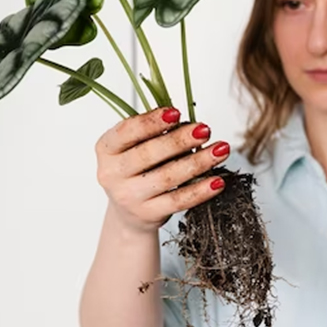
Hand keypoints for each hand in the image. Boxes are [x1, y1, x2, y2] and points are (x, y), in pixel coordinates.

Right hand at [94, 107, 229, 233]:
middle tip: (205, 129)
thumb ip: (153, 132)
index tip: (177, 112)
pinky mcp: (148, 214)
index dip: (152, 122)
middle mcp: (111, 174)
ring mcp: (129, 197)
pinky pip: (178, 201)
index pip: (127, 131)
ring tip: (220, 150)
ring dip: (198, 162)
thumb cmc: (136, 169)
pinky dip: (200, 190)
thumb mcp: (133, 146)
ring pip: (168, 177)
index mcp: (106, 149)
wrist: (128, 212)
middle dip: (180, 140)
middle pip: (149, 154)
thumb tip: (187, 121)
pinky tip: (217, 181)